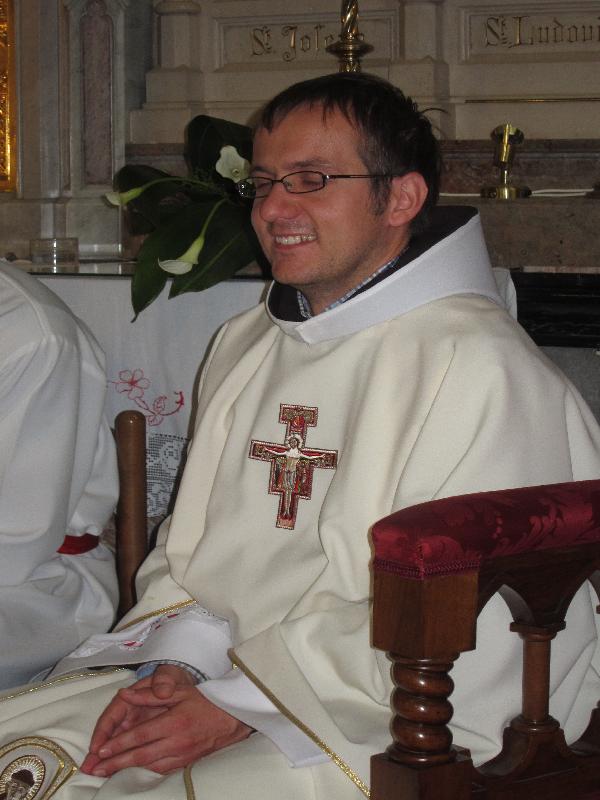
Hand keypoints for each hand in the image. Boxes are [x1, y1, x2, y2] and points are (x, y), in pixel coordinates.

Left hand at [81, 665, 251, 775]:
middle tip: (95, 769)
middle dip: (116, 763)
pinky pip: (161, 771)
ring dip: (126, 771)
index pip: (141, 735)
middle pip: (141, 755)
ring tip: (107, 774)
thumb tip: (125, 694)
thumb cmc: (205, 700)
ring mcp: (183, 755)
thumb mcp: (179, 691)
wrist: (233, 717)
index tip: (101, 750)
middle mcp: (178, 741)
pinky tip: (132, 773)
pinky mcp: (187, 763)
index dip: (120, 743)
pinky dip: (144, 773)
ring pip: (149, 767)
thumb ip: (151, 693)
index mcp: (175, 721)